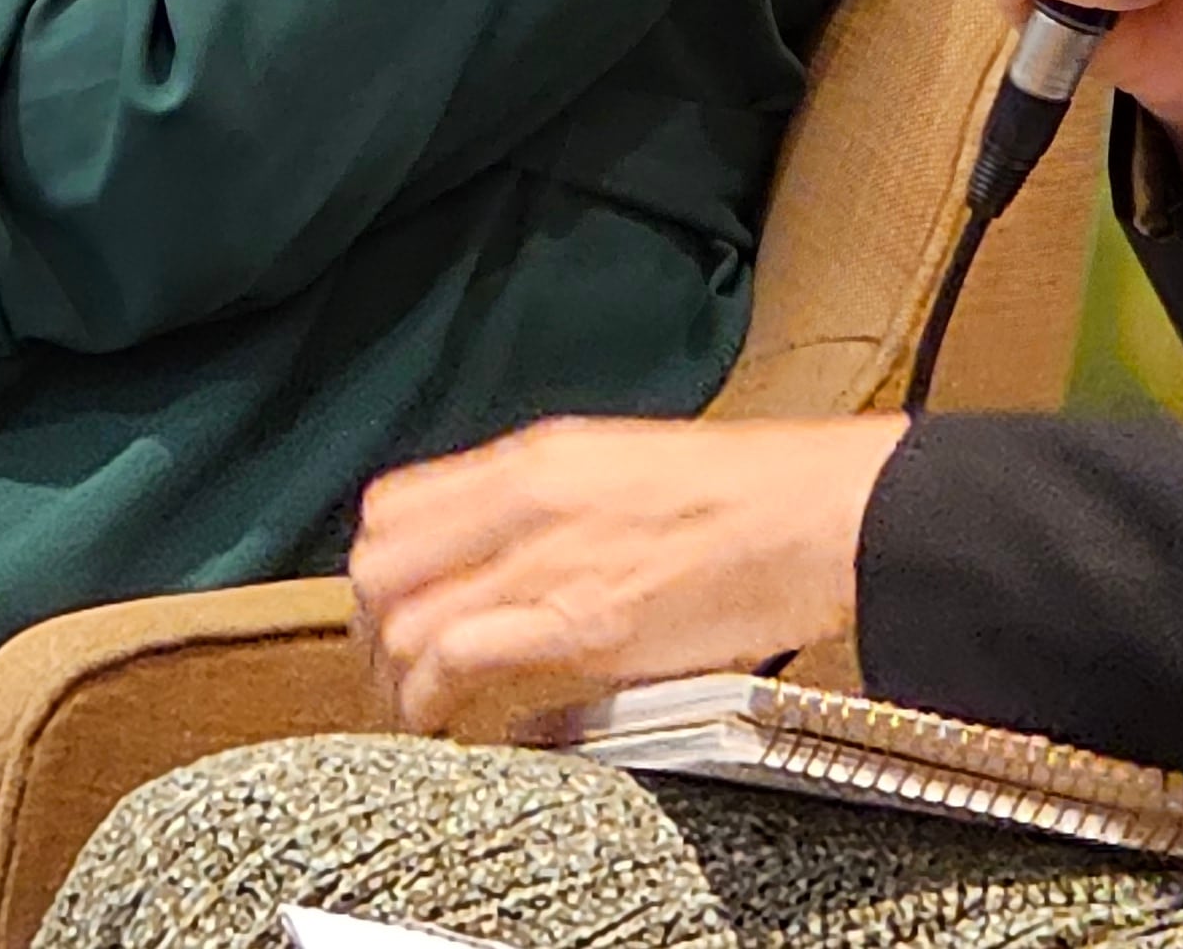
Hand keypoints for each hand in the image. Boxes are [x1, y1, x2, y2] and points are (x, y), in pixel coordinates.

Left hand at [351, 417, 907, 734]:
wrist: (814, 514)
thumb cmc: (743, 498)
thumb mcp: (620, 467)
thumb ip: (549, 505)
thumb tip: (504, 552)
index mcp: (534, 460)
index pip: (394, 506)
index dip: (378, 569)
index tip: (389, 610)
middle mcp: (522, 502)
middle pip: (379, 564)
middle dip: (369, 628)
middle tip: (387, 673)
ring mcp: (543, 563)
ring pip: (402, 618)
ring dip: (392, 677)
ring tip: (410, 714)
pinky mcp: (575, 625)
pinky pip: (455, 661)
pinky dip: (430, 700)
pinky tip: (444, 722)